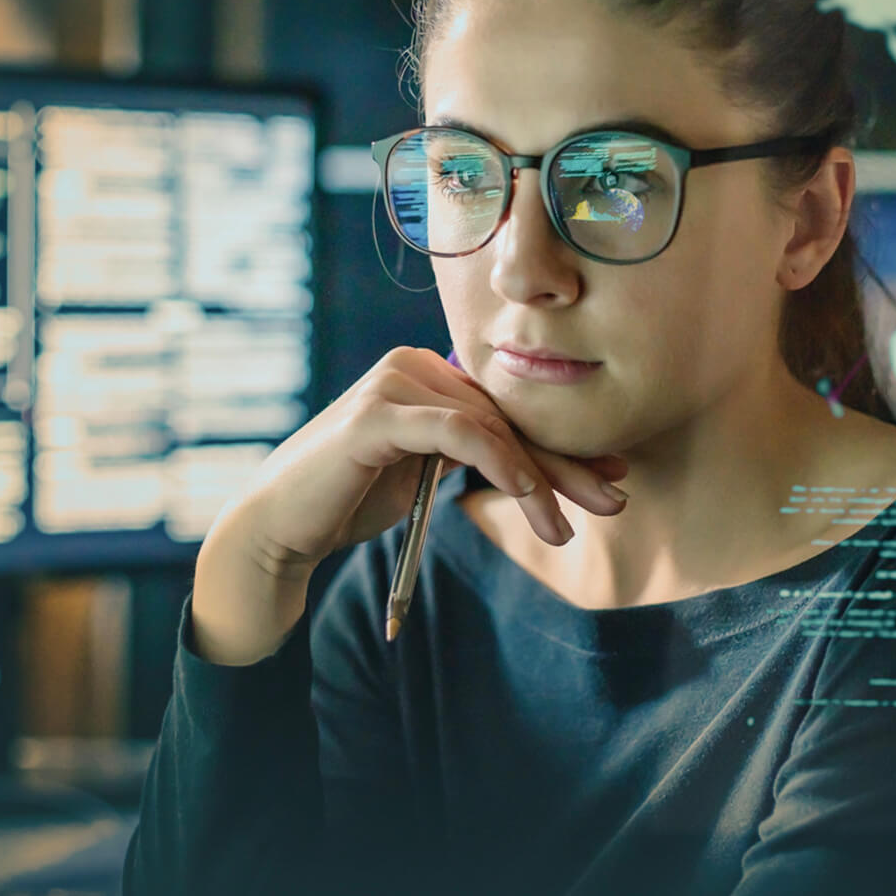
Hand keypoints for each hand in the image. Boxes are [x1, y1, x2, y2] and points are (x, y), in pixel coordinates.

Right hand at [221, 346, 627, 579]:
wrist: (280, 530)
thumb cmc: (350, 503)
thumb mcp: (426, 473)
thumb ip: (470, 453)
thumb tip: (541, 464)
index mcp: (425, 373)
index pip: (507, 409)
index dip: (562, 445)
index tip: (612, 476)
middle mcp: (411, 365)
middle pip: (507, 416)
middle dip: (565, 463)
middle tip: (616, 499)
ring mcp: (393, 383)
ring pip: (491, 427)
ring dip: (538, 481)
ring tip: (564, 530)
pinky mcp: (378, 414)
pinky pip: (460, 434)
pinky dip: (502, 466)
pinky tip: (531, 502)